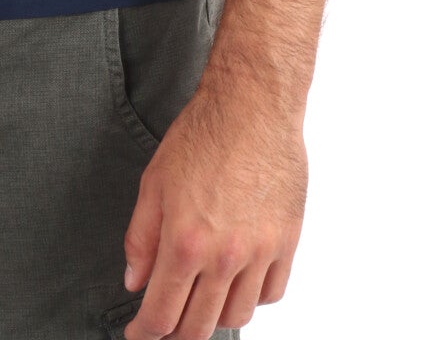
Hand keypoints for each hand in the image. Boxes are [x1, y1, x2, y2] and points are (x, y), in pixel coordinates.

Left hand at [120, 83, 305, 338]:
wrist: (252, 106)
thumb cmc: (201, 135)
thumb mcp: (154, 182)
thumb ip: (141, 239)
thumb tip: (135, 283)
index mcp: (185, 242)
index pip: (162, 315)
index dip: (145, 333)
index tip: (138, 335)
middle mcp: (225, 256)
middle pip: (199, 326)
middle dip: (176, 334)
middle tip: (165, 324)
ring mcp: (260, 252)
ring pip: (237, 316)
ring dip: (215, 316)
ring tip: (201, 299)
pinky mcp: (287, 242)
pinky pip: (271, 293)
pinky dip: (252, 297)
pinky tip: (237, 281)